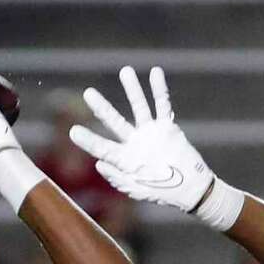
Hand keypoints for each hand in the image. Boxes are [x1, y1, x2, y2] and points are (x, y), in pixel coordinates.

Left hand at [70, 66, 214, 212]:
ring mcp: (150, 133)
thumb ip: (117, 178)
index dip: (88, 140)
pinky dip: (159, 89)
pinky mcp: (167, 127)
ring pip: (139, 107)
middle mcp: (135, 143)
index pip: (103, 147)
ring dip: (133, 89)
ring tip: (125, 71)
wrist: (189, 190)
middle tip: (89, 93)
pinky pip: (162, 105)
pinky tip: (155, 73)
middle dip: (102, 107)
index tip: (74, 132)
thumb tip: (99, 163)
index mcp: (125, 159)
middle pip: (115, 121)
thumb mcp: (136, 189)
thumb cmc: (162, 192)